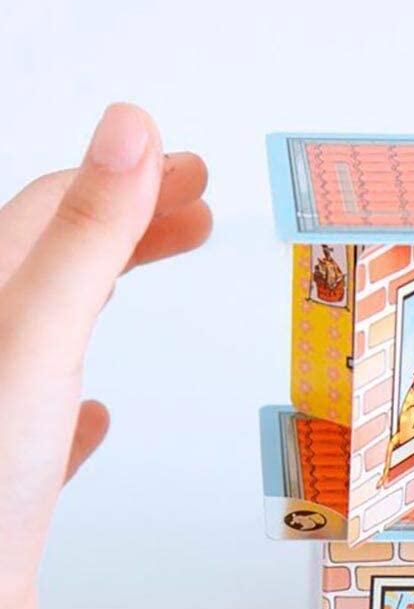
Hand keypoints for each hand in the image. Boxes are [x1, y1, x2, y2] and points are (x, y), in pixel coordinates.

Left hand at [0, 104, 210, 608]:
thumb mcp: (34, 334)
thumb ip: (85, 236)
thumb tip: (129, 126)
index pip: (57, 209)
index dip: (129, 181)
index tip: (196, 174)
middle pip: (54, 259)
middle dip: (129, 224)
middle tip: (199, 210)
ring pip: (51, 329)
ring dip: (110, 288)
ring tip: (165, 268)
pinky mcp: (1, 482)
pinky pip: (41, 423)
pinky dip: (79, 400)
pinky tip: (96, 415)